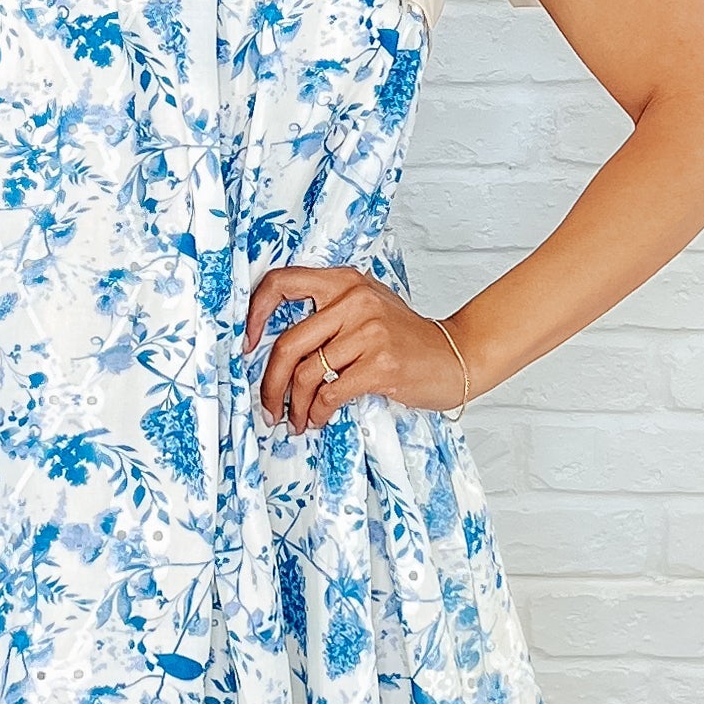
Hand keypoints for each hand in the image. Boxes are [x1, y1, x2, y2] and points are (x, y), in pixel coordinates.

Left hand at [243, 262, 471, 430]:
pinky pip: (330, 393)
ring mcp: (369, 332)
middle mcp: (354, 300)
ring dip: (293, 406)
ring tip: (293, 421)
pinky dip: (317, 413)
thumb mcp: (367, 308)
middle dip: (270, 384)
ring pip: (306, 374)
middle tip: (268, 407)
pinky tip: (317, 420)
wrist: (456, 356)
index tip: (247, 344)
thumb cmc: (405, 337)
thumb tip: (273, 346)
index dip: (254, 314)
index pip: (282, 283)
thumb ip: (327, 314)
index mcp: (345, 281)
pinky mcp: (381, 364)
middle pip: (287, 343)